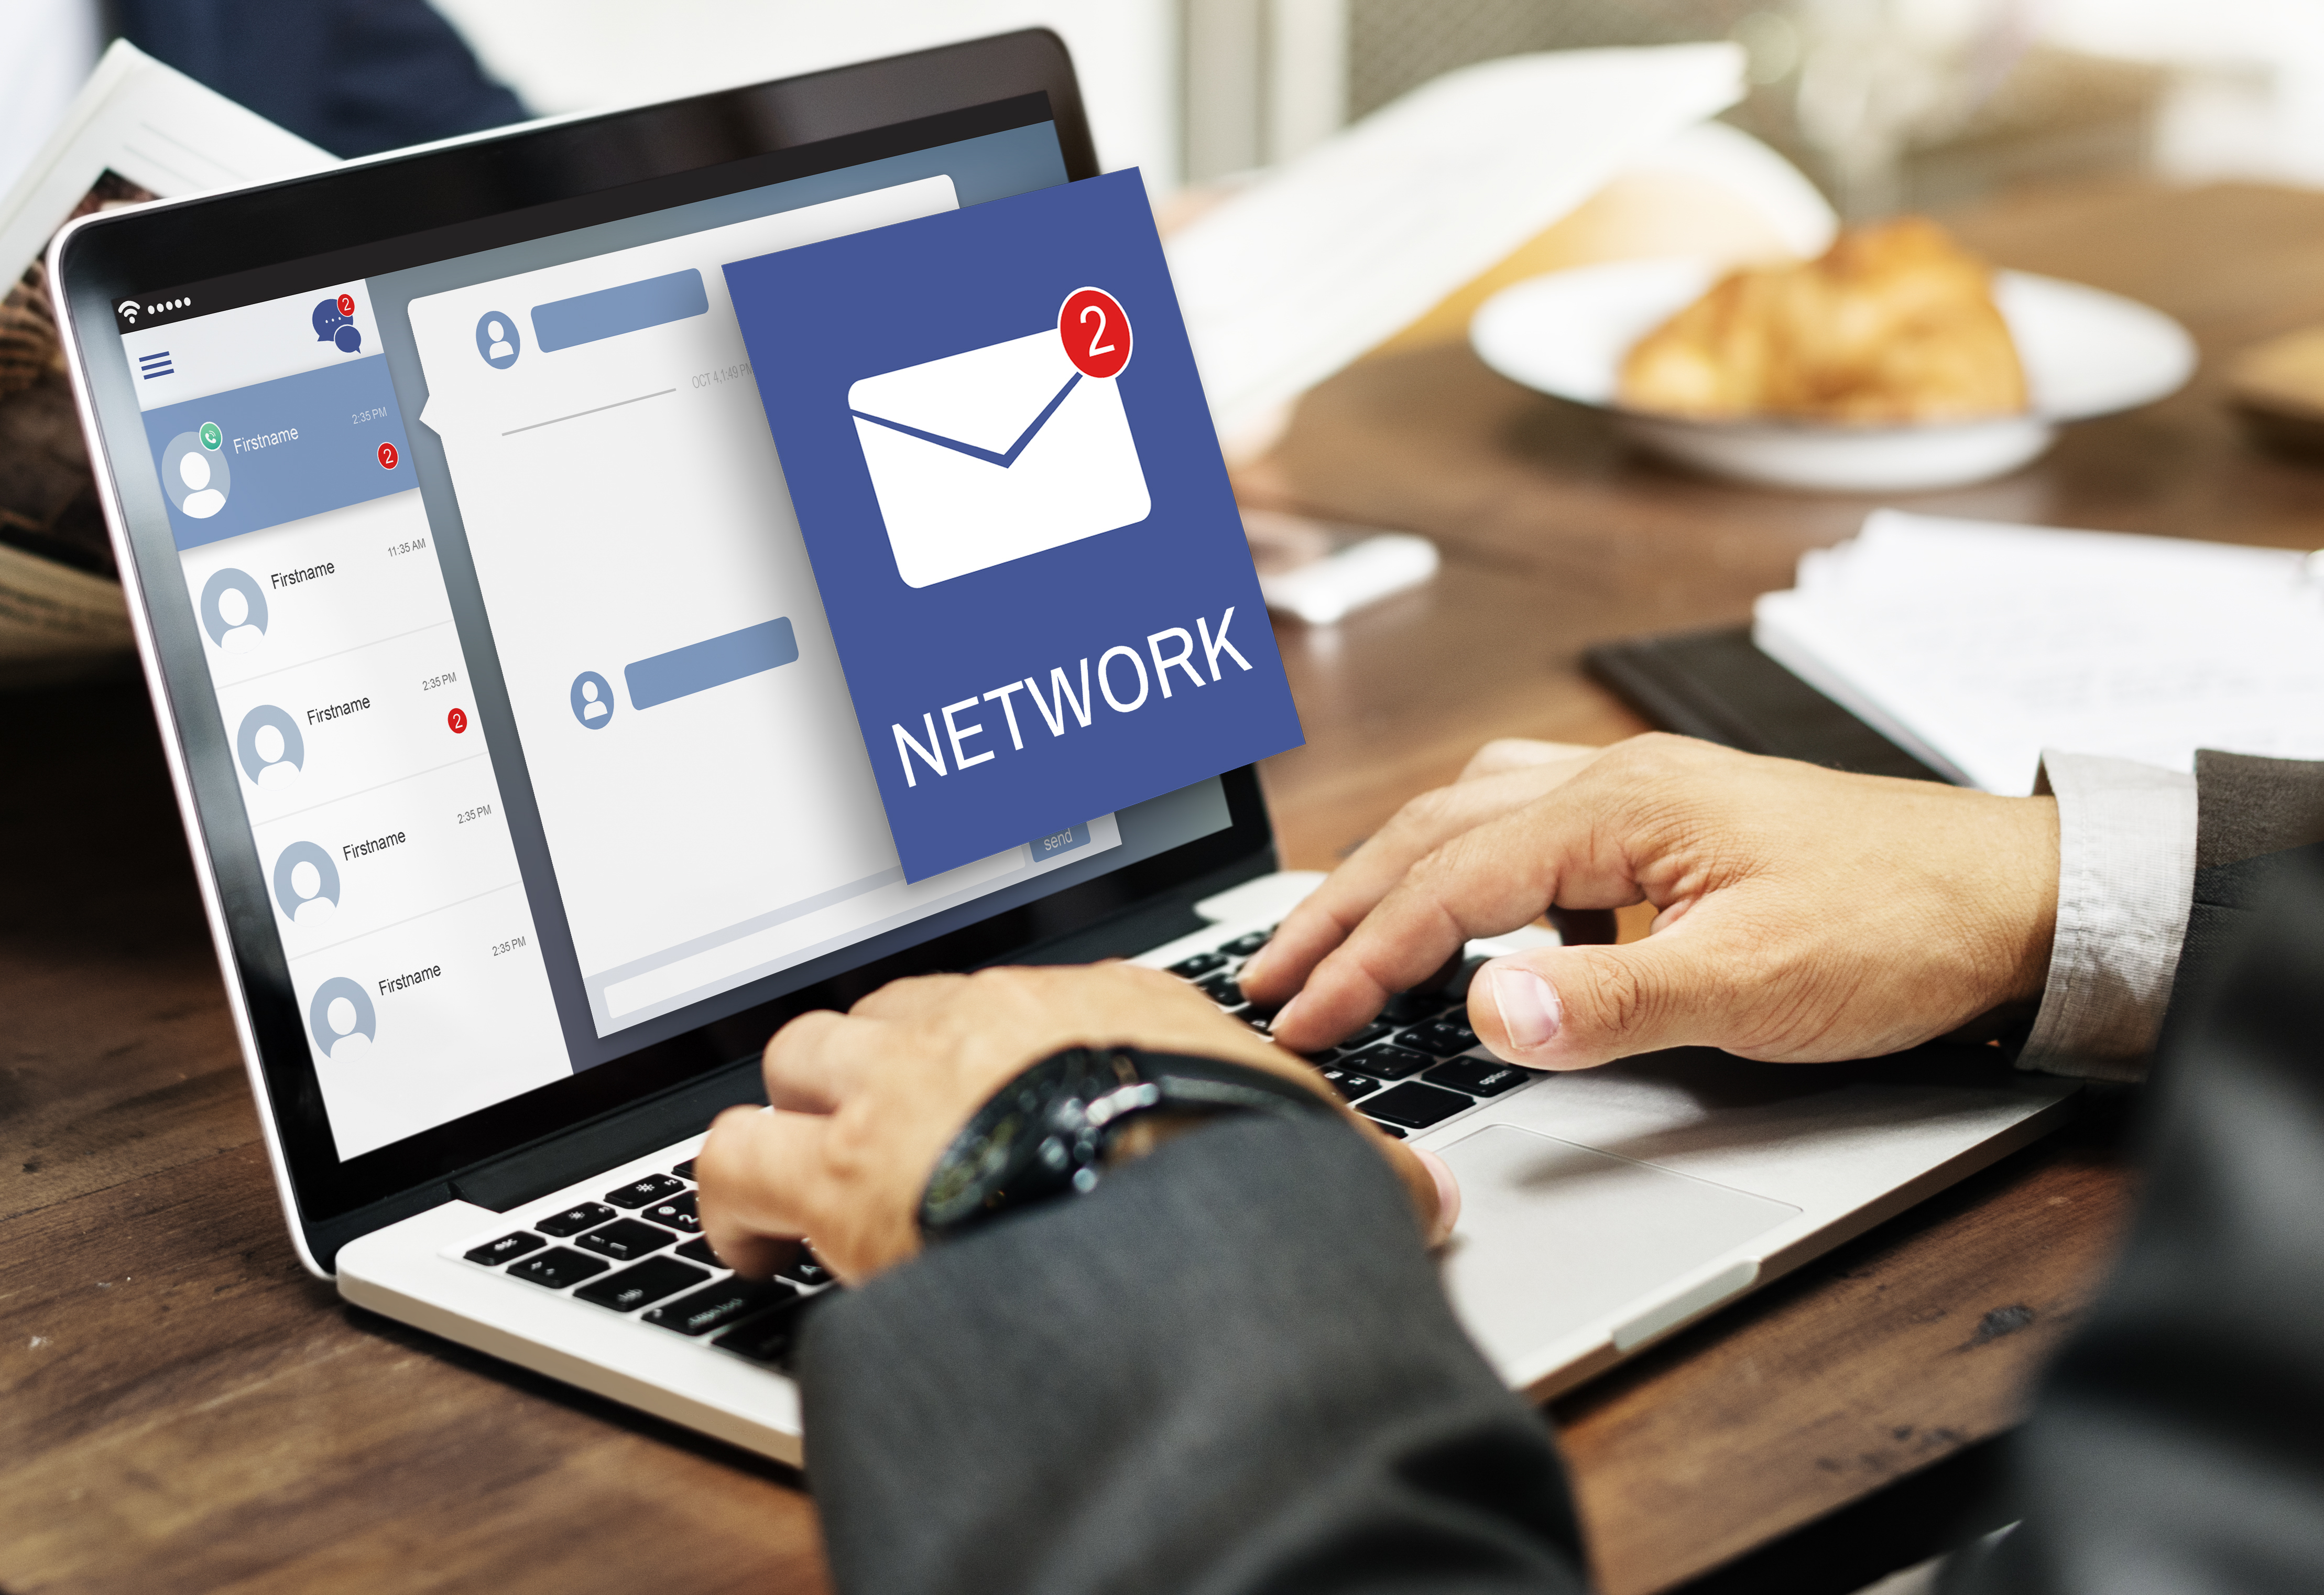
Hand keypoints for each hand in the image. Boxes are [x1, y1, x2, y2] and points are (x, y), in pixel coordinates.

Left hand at [694, 963, 1456, 1284]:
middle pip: (899, 1006)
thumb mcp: (1319, 1156)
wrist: (1169, 1222)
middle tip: (888, 1124)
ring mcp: (905, 1085)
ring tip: (799, 1170)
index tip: (993, 1084)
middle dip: (883, 1059)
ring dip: (795, 1106)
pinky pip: (732, 1156)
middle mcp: (990, 1020)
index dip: (996, 1045)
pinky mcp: (837, 1168)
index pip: (1025, 997)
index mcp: (1102, 1003)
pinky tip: (746, 1245)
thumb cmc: (1244, 1179)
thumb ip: (1355, 1161)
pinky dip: (727, 1197)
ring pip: (801, 1051)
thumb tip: (1422, 1195)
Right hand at [1243, 733, 2058, 1069]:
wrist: (2016, 895)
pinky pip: (1527, 823)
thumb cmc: (1900, 927)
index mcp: (1620, 807)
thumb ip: (1609, 999)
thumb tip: (1484, 1009)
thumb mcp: (1753, 983)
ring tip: (1333, 933)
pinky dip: (1465, 861)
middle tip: (1268, 976)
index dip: (1360, 959)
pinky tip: (1471, 903)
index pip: (1447, 886)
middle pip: (1433, 833)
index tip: (1298, 1021)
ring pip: (1471, 814)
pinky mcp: (1667, 824)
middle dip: (1339, 908)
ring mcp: (1641, 795)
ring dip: (1391, 873)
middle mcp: (1616, 781)